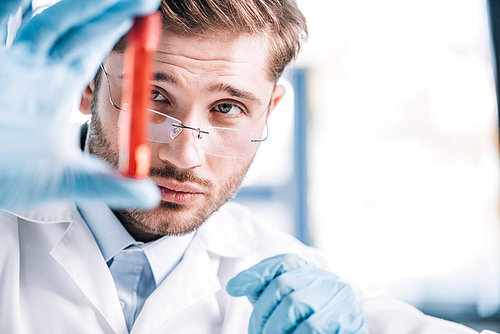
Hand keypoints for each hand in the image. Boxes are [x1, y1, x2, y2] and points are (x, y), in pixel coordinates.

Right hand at [0, 0, 160, 209]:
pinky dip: (16, 6)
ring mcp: (9, 62)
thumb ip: (106, 185)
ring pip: (48, 20)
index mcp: (54, 87)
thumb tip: (151, 196)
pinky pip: (2, 21)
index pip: (92, 48)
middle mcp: (34, 68)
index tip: (147, 14)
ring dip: (80, 6)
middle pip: (77, 27)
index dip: (117, 28)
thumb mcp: (65, 179)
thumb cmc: (7, 176)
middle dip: (109, 8)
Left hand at [226, 254, 367, 333]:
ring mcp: (338, 298)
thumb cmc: (314, 324)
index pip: (283, 262)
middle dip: (262, 313)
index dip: (256, 273)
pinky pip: (310, 326)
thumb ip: (267, 292)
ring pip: (293, 305)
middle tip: (257, 332)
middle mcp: (326, 281)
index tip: (234, 287)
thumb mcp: (290, 304)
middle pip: (282, 284)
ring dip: (275, 328)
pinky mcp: (348, 320)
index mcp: (311, 274)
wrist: (347, 333)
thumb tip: (236, 285)